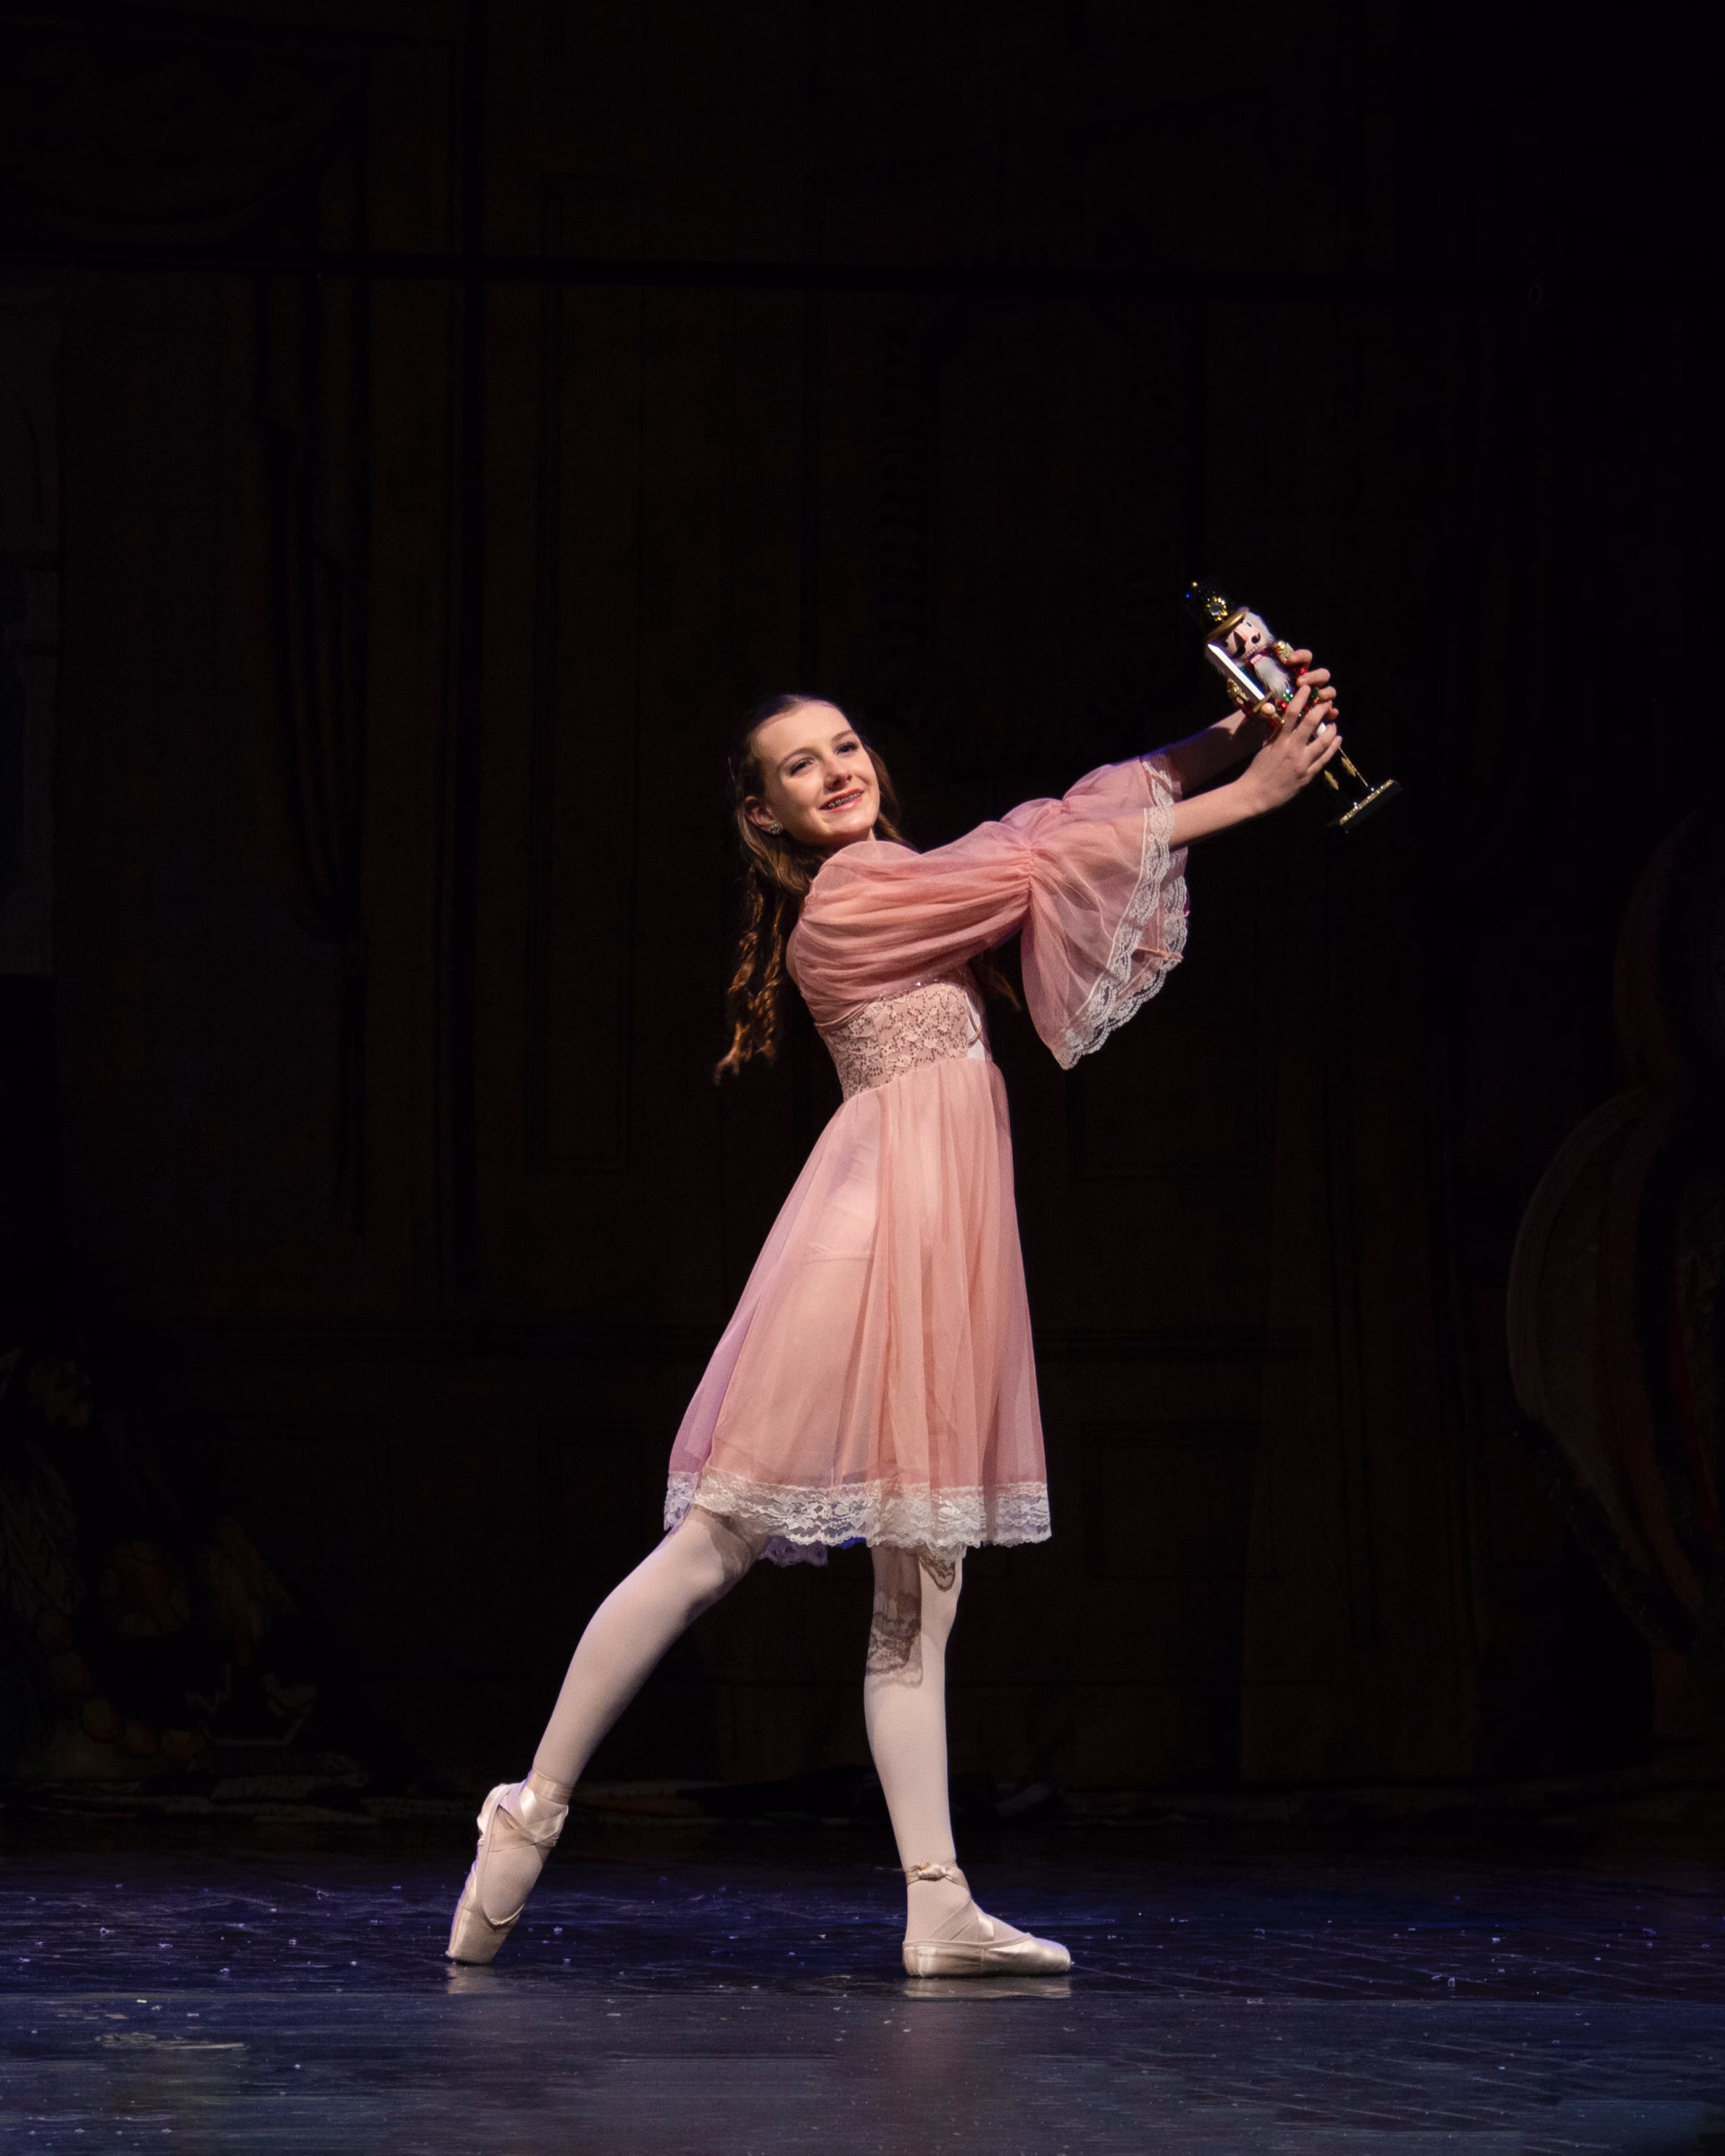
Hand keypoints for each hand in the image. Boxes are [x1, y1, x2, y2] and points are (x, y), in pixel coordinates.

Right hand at [1236, 654, 1342, 816]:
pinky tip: (1337, 740)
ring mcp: (1302, 763)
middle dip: (1321, 710)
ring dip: (1331, 730)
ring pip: (1323, 742)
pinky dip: (1333, 748)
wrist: (1255, 795)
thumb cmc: (1257, 771)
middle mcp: (1292, 749)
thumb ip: (1273, 733)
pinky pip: (1324, 759)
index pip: (1291, 713)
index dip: (1301, 698)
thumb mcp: (1264, 748)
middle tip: (1327, 703)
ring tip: (1333, 724)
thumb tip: (1279, 717)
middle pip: (1311, 723)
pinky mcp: (1308, 776)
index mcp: (1279, 741)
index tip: (1308, 688)